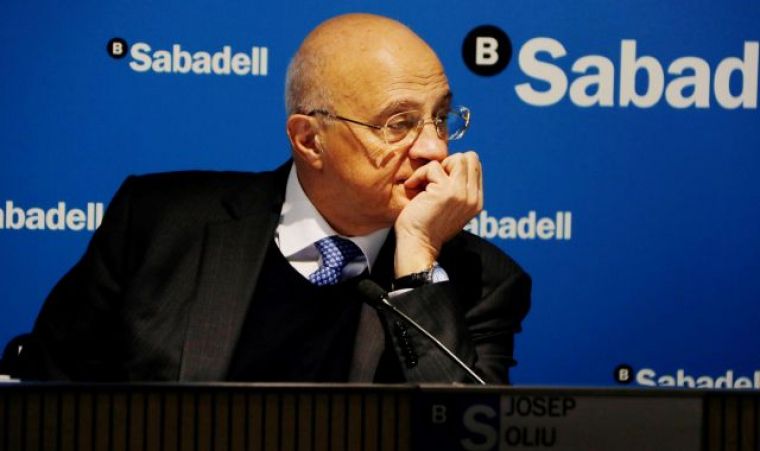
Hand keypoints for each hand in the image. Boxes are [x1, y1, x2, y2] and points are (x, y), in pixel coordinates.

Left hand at [393, 151, 482, 276]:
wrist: (417, 245)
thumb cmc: (427, 227)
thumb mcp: (450, 208)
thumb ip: (458, 189)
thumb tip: (451, 164)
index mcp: (476, 201)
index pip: (475, 166)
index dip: (454, 167)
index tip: (438, 182)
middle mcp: (473, 197)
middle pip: (469, 158)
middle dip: (448, 164)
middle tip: (432, 181)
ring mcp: (462, 193)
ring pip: (456, 158)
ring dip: (435, 168)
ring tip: (424, 184)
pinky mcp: (447, 191)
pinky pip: (433, 167)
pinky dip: (419, 175)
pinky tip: (412, 188)